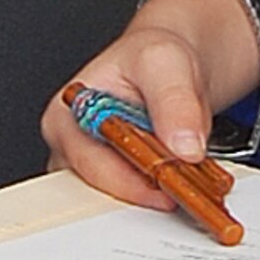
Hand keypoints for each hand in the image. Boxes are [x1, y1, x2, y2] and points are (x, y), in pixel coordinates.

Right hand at [40, 26, 219, 214]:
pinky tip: (188, 178)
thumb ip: (174, 99)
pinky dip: (168, 192)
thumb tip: (184, 146)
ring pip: (123, 201)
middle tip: (189, 183)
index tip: (170, 187)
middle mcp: (71, 146)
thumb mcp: (164, 60)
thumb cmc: (152, 57)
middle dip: (148, 190)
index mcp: (67, 114)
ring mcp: (92, 167)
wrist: (171, 66)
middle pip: (102, 192)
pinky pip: (141, 200)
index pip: (92, 165)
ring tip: (192, 174)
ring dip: (160, 193)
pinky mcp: (118, 181)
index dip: (134, 181)